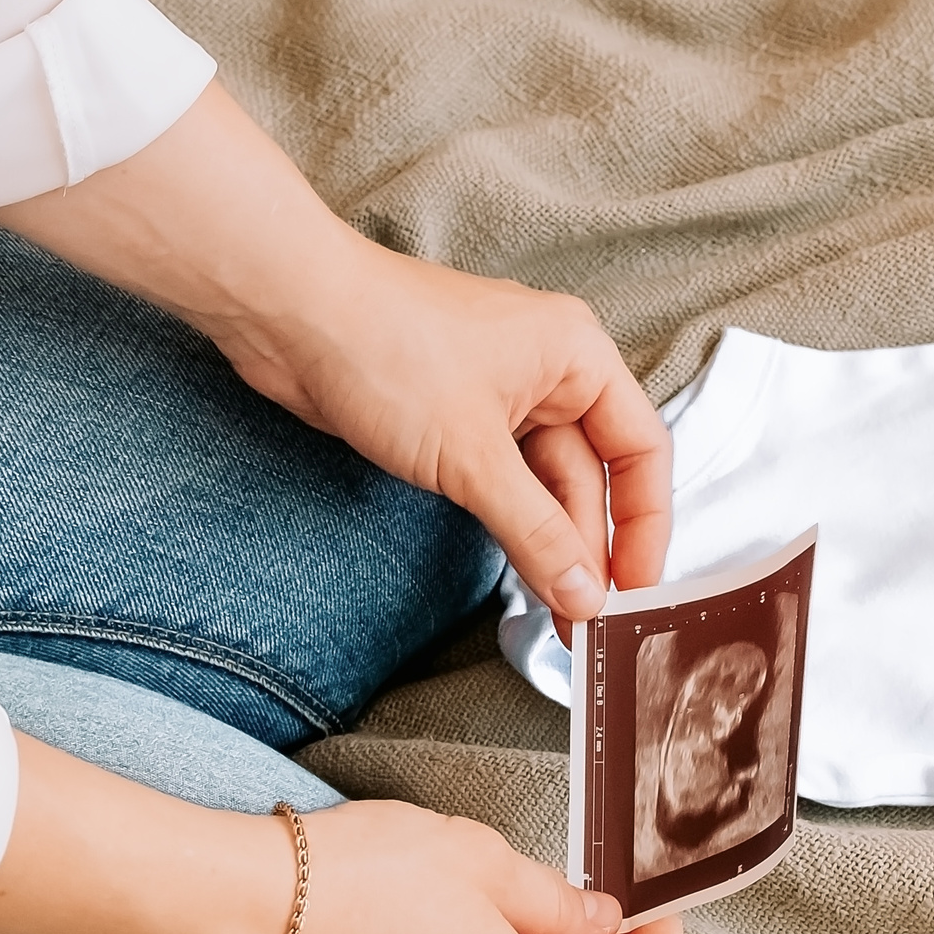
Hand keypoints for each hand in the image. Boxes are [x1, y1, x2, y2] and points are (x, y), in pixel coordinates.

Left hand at [0, 82, 671, 618]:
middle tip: (585, 619)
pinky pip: (497, 479)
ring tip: (555, 610)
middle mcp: (545, 370)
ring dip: (547, 543)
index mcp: (575, 354)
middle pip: (590, 474)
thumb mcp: (473, 456)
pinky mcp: (449, 416)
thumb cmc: (384, 347)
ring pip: (540, 482)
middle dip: (590, 547)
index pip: (640, 447)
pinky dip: (508, 522)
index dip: (645, 522)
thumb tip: (585, 591)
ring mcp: (495, 393)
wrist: (287, 315)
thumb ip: (536, 530)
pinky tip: (516, 569)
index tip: (637, 586)